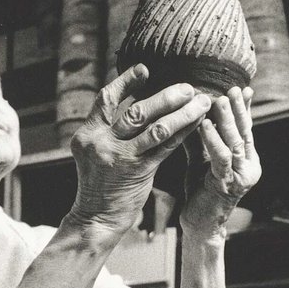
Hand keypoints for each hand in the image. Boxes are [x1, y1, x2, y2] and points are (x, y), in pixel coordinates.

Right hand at [68, 64, 210, 236]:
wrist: (97, 218)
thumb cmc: (100, 182)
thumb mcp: (95, 152)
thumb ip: (109, 129)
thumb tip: (138, 99)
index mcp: (87, 134)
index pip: (106, 99)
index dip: (125, 82)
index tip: (146, 69)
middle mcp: (101, 143)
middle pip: (137, 111)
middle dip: (166, 97)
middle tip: (188, 88)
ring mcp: (120, 158)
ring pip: (156, 128)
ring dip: (183, 113)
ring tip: (202, 102)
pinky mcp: (138, 172)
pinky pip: (166, 147)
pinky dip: (183, 132)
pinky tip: (197, 123)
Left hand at [181, 86, 260, 237]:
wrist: (199, 224)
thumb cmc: (200, 191)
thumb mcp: (202, 159)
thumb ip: (202, 138)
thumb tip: (195, 110)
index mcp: (247, 159)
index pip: (247, 129)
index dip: (244, 109)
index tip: (243, 89)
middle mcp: (250, 167)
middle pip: (245, 132)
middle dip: (238, 110)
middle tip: (231, 89)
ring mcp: (241, 177)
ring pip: (236, 142)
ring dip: (227, 121)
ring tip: (219, 100)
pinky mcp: (228, 185)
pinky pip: (221, 158)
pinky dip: (212, 140)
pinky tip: (204, 125)